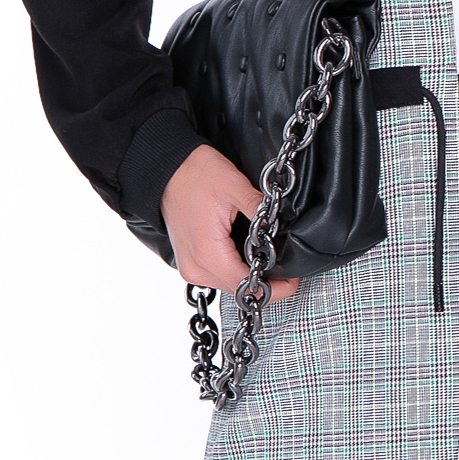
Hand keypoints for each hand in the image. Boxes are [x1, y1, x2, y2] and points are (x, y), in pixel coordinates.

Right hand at [160, 144, 300, 301]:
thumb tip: (283, 225)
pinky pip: (218, 275)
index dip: (275, 287)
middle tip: (287, 269)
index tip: (293, 279)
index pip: (248, 287)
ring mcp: (191, 267)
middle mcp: (196, 268)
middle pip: (239, 291)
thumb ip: (260, 209)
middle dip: (266, 283)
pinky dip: (236, 269)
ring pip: (229, 286)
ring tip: (269, 258)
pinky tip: (248, 254)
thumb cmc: (195, 174)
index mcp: (208, 254)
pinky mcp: (190, 261)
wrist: (165, 168)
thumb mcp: (234, 187)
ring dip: (250, 277)